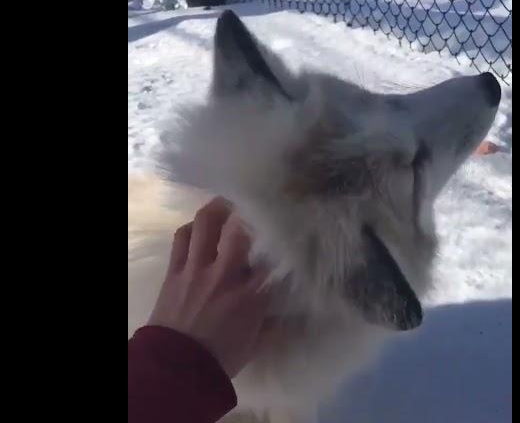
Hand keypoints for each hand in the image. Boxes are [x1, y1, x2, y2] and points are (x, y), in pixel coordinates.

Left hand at [148, 197, 278, 377]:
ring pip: (206, 223)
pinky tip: (200, 228)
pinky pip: (182, 238)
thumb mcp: (256, 343)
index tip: (289, 232)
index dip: (282, 241)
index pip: (273, 258)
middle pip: (240, 229)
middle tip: (256, 207)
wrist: (176, 369)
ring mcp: (197, 269)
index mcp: (250, 296)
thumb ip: (275, 324)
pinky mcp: (175, 271)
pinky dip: (192, 228)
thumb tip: (291, 313)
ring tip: (227, 204)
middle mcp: (224, 275)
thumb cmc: (221, 358)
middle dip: (249, 214)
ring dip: (218, 208)